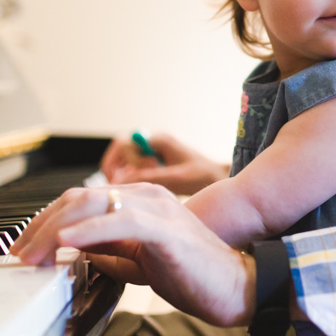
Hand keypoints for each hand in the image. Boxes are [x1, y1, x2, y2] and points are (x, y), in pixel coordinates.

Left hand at [9, 183, 255, 327]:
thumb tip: (67, 249)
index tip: (22, 249)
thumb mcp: (135, 260)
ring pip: (93, 204)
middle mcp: (146, 196)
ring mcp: (157, 209)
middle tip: (16, 255)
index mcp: (139, 200)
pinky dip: (88, 231)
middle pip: (78, 198)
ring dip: (53, 230)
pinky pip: (121, 222)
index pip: (79, 200)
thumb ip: (105, 249)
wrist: (233, 286)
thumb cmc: (191, 273)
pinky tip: (65, 242)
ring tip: (31, 254)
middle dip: (39, 226)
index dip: (44, 222)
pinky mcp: (166, 229)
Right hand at [100, 133, 228, 193]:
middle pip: (119, 151)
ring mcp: (153, 154)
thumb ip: (150, 177)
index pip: (123, 143)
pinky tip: (140, 195)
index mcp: (159, 140)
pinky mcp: (154, 165)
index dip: (119, 163)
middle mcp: (153, 144)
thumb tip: (122, 179)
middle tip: (119, 188)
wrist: (220, 180)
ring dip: (122, 176)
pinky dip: (131, 182)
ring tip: (131, 191)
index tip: (126, 180)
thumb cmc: (204, 177)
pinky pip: (133, 170)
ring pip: (123, 162)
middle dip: (115, 169)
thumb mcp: (177, 178)